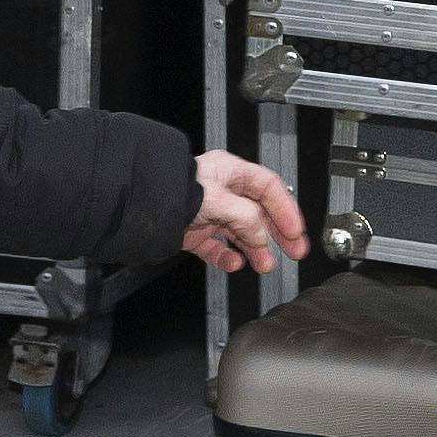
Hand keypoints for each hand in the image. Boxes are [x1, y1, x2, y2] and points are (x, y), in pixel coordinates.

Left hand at [180, 151, 307, 275]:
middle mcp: (222, 191)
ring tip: (266, 265)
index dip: (286, 210)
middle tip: (294, 251)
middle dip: (278, 234)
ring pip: (241, 233)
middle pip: (260, 213)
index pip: (270, 189)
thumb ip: (247, 219)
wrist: (139, 206)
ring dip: (256, 250)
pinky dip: (227, 257)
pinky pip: (217, 248)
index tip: (296, 231)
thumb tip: (262, 238)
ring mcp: (208, 213)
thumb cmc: (173, 190)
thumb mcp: (219, 200)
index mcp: (231, 172)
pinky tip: (235, 263)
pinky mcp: (194, 233)